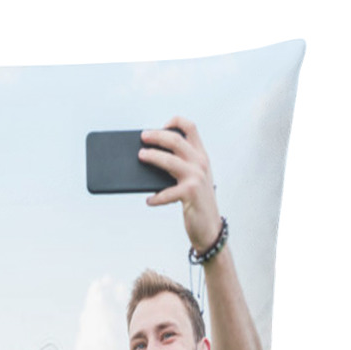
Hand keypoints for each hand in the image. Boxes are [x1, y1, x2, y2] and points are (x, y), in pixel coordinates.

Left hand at [139, 117, 221, 252]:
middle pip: (176, 140)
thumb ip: (178, 166)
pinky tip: (149, 200)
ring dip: (153, 157)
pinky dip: (156, 197)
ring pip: (169, 160)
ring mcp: (196, 177)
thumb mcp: (191, 179)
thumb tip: (149, 158)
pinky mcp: (190, 193)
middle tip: (142, 137)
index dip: (175, 122)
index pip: (191, 128)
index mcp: (201, 156)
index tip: (160, 126)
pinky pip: (166, 192)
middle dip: (157, 136)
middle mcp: (200, 163)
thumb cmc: (195, 201)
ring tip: (140, 156)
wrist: (210, 227)